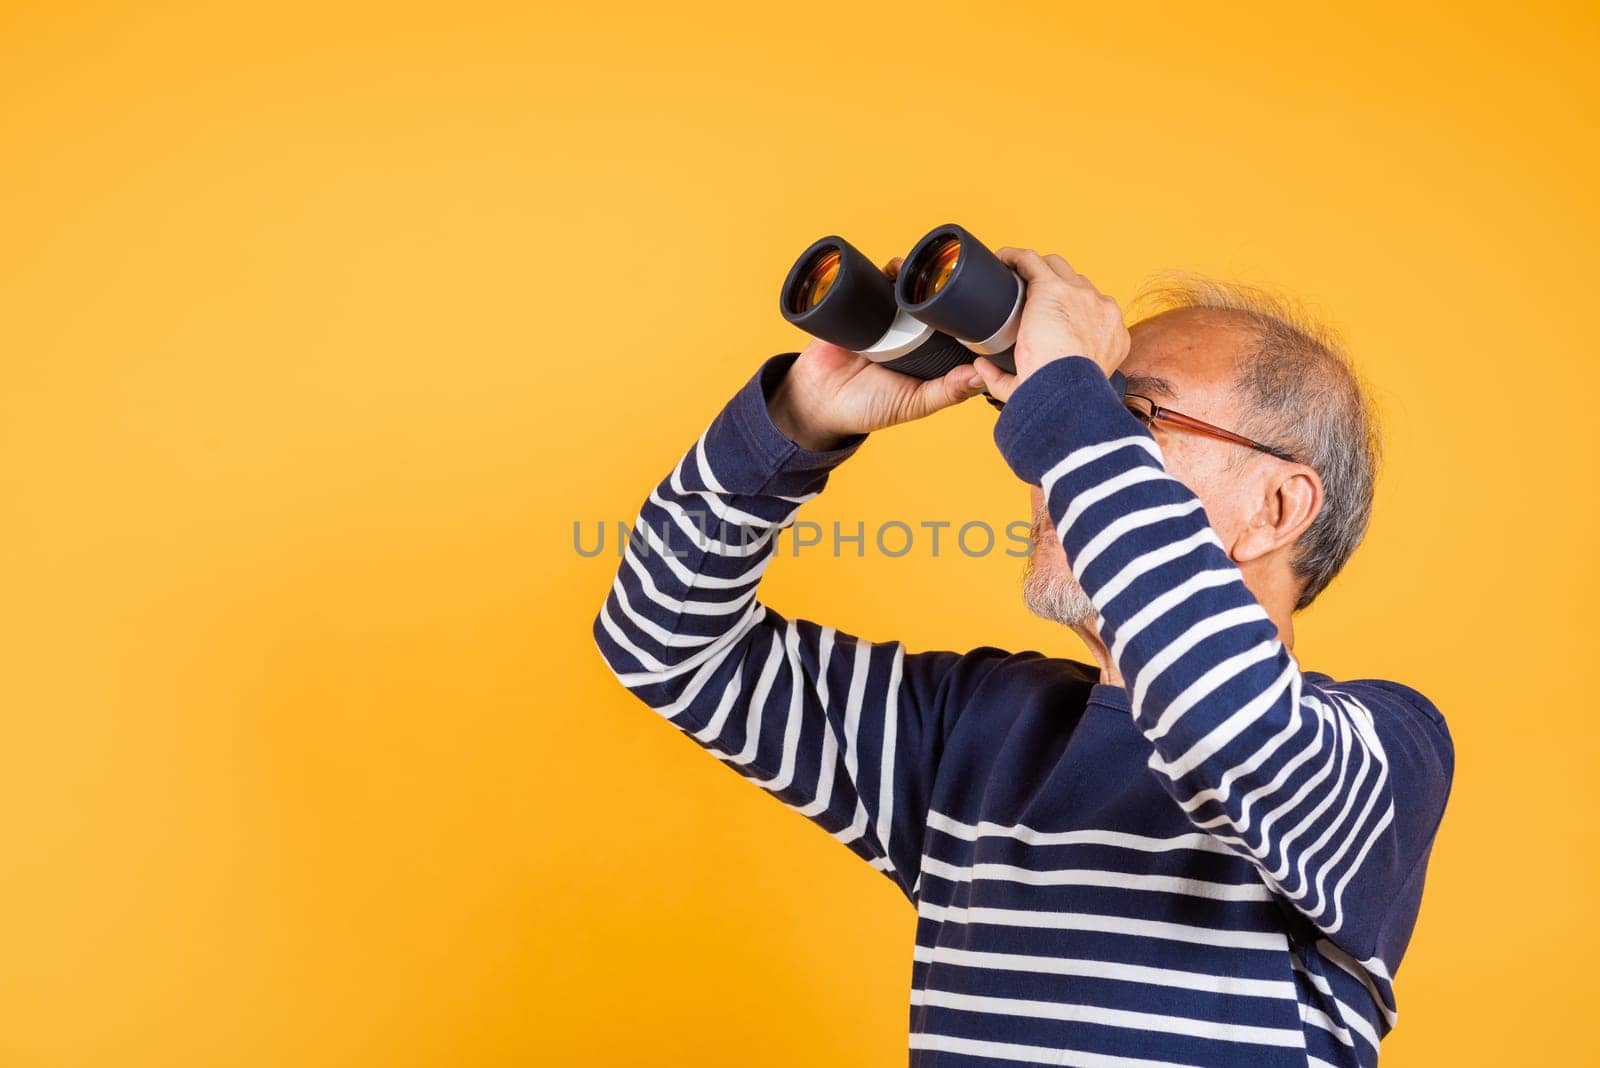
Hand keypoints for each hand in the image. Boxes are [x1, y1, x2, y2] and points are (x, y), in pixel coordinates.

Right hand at [768, 256, 989, 450]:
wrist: (817, 402)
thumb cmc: (868, 408)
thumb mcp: (913, 404)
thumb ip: (947, 392)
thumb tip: (982, 377)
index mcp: (926, 352)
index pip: (951, 327)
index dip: (967, 312)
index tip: (985, 296)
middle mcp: (907, 332)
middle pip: (929, 302)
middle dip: (941, 286)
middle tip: (954, 273)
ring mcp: (883, 318)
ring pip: (903, 289)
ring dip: (913, 275)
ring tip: (922, 268)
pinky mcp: (858, 309)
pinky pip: (873, 284)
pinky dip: (883, 272)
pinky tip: (894, 267)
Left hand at [970, 247, 1129, 404]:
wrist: (1067, 393)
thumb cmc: (1062, 398)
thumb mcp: (1049, 389)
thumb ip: (1009, 380)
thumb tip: (982, 368)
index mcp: (1110, 336)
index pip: (1090, 310)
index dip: (1067, 310)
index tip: (1044, 318)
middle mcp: (1101, 310)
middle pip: (1076, 283)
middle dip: (1053, 285)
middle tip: (1025, 297)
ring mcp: (1080, 295)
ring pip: (1056, 267)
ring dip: (1035, 269)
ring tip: (1013, 275)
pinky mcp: (1053, 288)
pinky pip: (1032, 261)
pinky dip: (1014, 258)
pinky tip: (1000, 260)